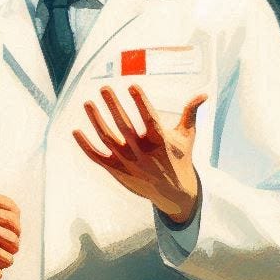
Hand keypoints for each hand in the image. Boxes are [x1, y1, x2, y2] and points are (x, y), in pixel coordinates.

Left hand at [73, 84, 205, 223]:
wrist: (173, 194)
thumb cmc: (179, 159)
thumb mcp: (186, 137)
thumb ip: (190, 114)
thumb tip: (203, 94)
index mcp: (160, 141)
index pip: (149, 118)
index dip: (140, 102)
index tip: (131, 86)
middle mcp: (142, 152)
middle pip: (124, 126)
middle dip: (113, 106)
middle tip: (104, 88)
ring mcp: (127, 162)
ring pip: (107, 139)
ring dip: (96, 120)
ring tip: (88, 103)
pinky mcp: (117, 171)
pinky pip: (97, 157)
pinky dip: (85, 145)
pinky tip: (76, 131)